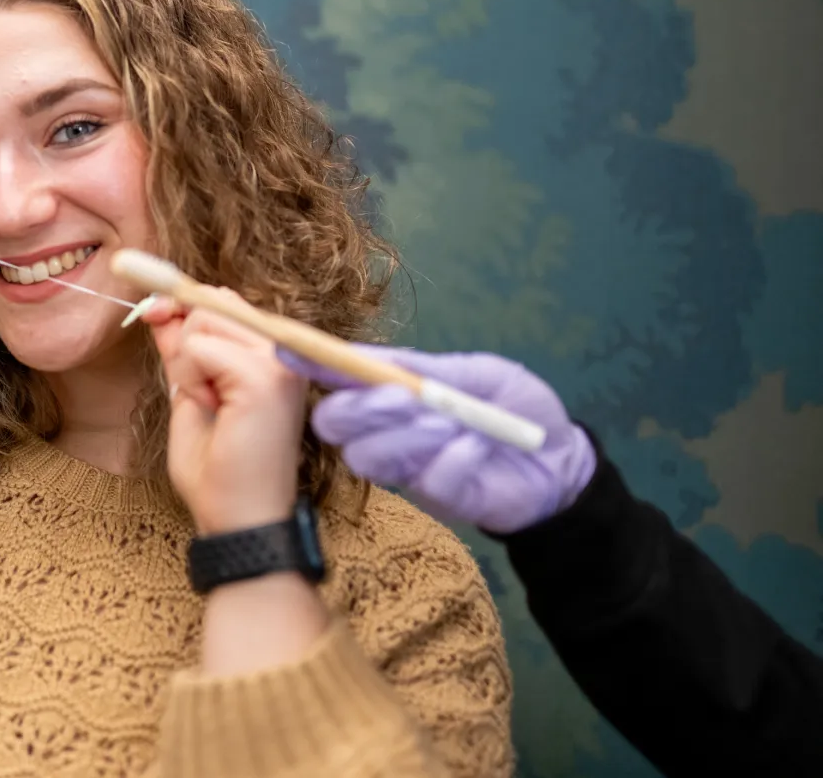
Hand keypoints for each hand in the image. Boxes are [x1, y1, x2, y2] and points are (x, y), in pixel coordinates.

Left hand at [145, 294, 307, 533]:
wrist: (239, 520)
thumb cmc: (218, 471)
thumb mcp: (189, 394)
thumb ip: (181, 352)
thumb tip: (160, 309)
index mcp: (273, 356)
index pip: (224, 302)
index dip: (183, 306)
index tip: (152, 315)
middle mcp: (284, 352)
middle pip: (213, 302)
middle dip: (185, 340)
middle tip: (199, 393)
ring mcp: (279, 361)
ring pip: (204, 319)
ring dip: (187, 365)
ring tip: (211, 406)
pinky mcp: (264, 377)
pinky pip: (200, 347)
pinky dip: (190, 378)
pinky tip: (213, 409)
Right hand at [281, 345, 596, 532]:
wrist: (561, 457)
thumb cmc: (516, 406)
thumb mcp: (475, 372)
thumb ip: (423, 368)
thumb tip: (367, 358)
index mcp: (391, 392)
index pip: (338, 379)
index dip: (311, 365)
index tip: (287, 351)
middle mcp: (386, 431)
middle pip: (334, 425)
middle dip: (360, 408)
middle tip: (402, 398)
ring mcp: (406, 467)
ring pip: (367, 456)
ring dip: (405, 433)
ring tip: (450, 423)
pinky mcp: (435, 497)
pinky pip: (423, 479)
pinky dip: (452, 457)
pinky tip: (477, 449)